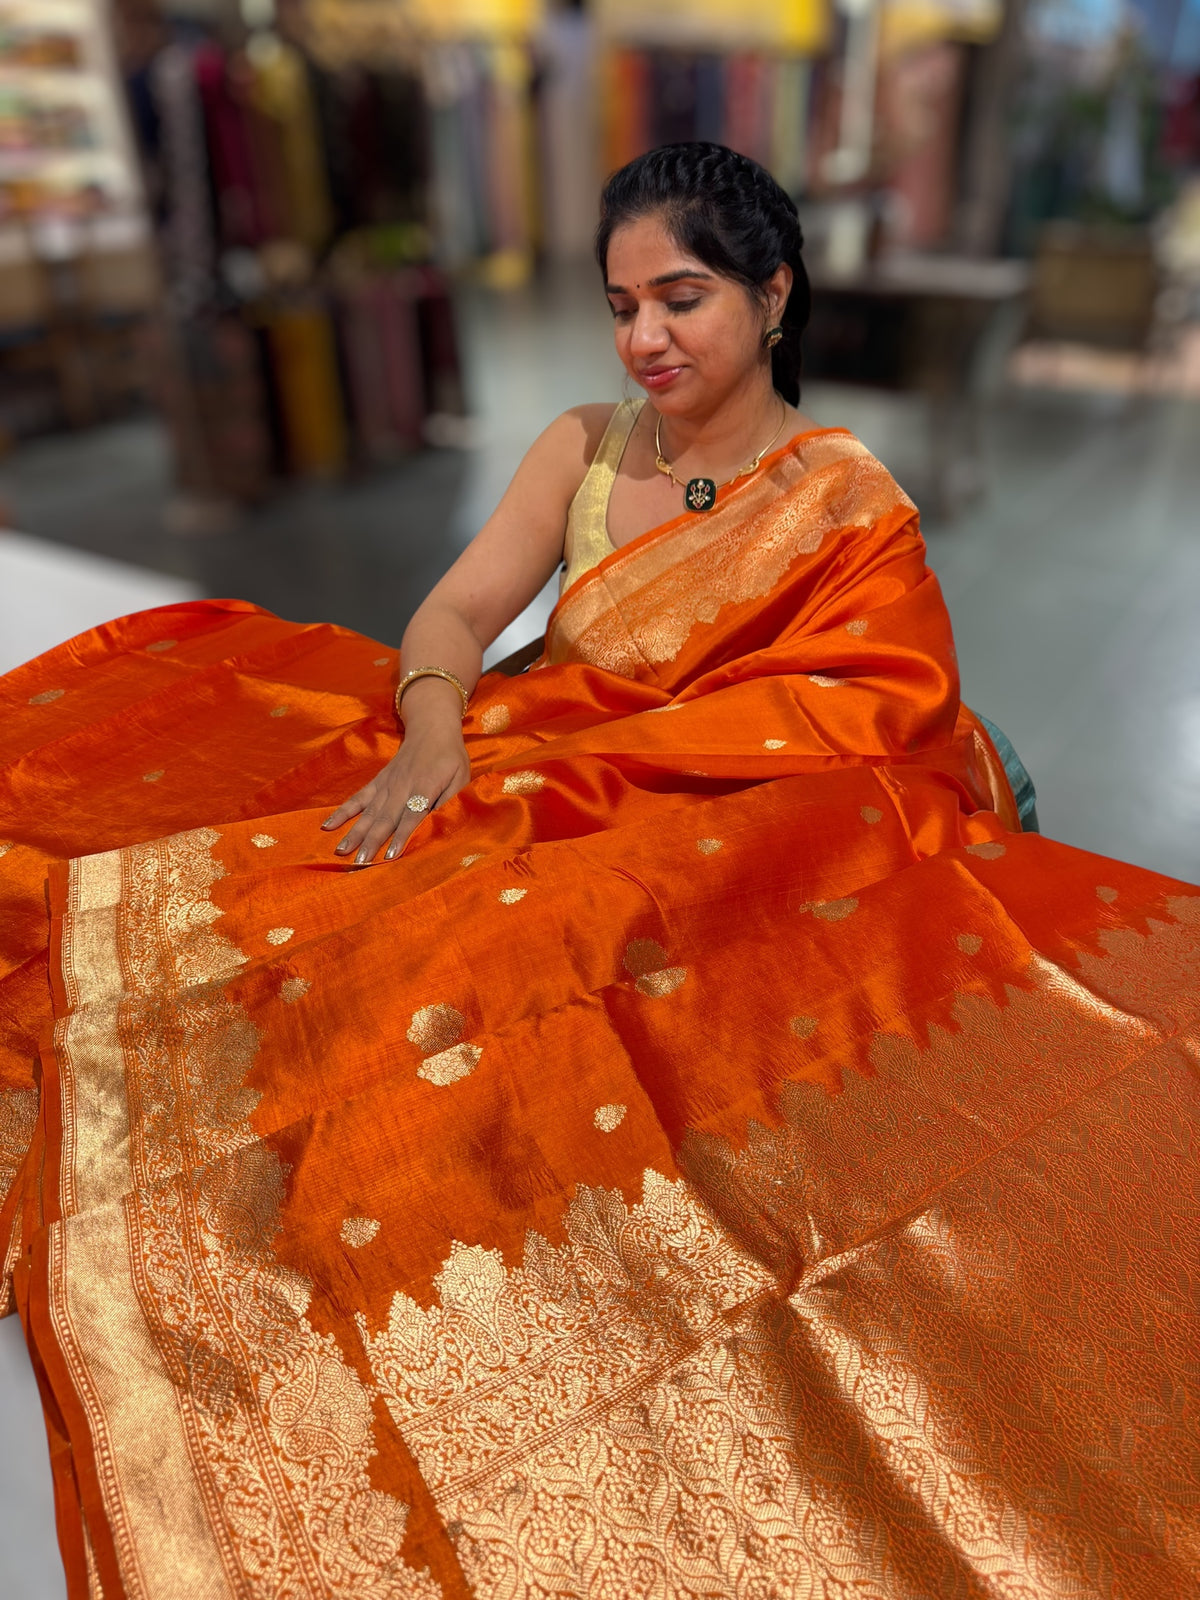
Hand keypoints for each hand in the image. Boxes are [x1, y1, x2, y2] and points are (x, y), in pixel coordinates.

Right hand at [322, 725, 470, 863]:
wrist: (431, 728)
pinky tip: (328, 825)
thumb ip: (452, 800)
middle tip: (359, 862)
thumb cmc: (450, 757)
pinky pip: (358, 798)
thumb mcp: (462, 777)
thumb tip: (442, 823)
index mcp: (425, 786)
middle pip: (385, 818)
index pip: (412, 815)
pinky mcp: (377, 782)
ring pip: (369, 812)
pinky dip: (343, 811)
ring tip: (341, 851)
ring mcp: (386, 784)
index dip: (401, 836)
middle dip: (371, 841)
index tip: (390, 855)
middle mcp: (402, 786)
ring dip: (354, 832)